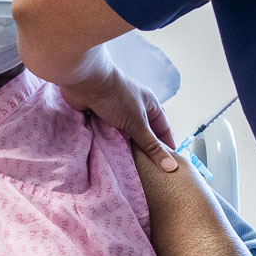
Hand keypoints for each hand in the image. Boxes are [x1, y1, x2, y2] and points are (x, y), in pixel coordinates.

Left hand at [58, 63, 177, 171]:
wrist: (85, 81)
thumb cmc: (116, 96)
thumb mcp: (138, 123)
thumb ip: (152, 146)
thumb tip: (170, 166)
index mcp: (149, 105)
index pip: (163, 129)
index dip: (167, 146)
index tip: (169, 166)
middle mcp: (134, 108)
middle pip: (143, 134)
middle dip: (143, 151)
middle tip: (148, 173)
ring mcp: (115, 112)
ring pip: (124, 136)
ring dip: (124, 148)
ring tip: (129, 170)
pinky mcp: (99, 116)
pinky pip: (107, 134)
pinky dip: (108, 144)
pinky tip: (110, 158)